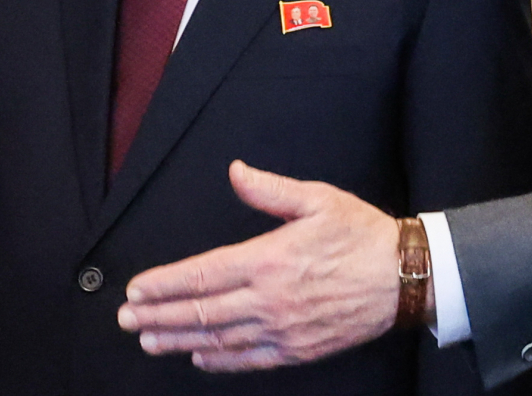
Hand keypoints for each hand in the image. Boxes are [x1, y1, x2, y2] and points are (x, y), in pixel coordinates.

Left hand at [117, 160, 400, 371]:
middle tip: (127, 317)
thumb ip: (270, 190)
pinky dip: (217, 360)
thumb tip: (236, 172)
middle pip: (200, 311)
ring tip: (149, 339)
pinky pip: (247, 359)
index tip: (137, 288)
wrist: (404, 277)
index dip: (165, 283)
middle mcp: (269, 299)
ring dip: (178, 339)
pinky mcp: (297, 349)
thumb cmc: (362, 235)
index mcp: (270, 259)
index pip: (203, 275)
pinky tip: (198, 355)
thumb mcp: (318, 199)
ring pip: (217, 339)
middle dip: (158, 314)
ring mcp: (282, 329)